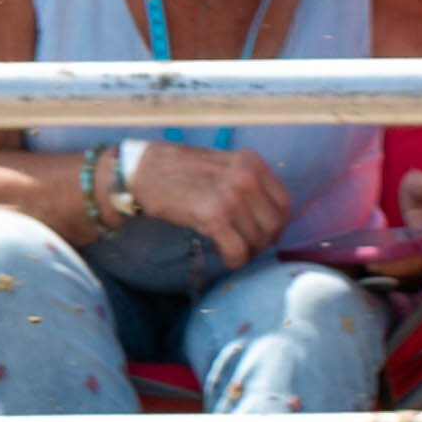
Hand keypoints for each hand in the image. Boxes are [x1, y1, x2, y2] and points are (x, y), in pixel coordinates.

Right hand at [128, 137, 292, 256]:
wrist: (138, 170)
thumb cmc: (177, 168)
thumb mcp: (220, 164)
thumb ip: (245, 180)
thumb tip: (264, 212)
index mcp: (250, 162)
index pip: (283, 201)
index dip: (277, 222)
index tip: (265, 231)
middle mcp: (245, 176)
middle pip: (274, 222)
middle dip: (263, 240)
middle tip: (248, 245)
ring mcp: (230, 196)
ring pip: (257, 238)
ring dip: (247, 251)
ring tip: (233, 250)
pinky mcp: (213, 215)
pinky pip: (237, 249)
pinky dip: (234, 260)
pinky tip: (226, 259)